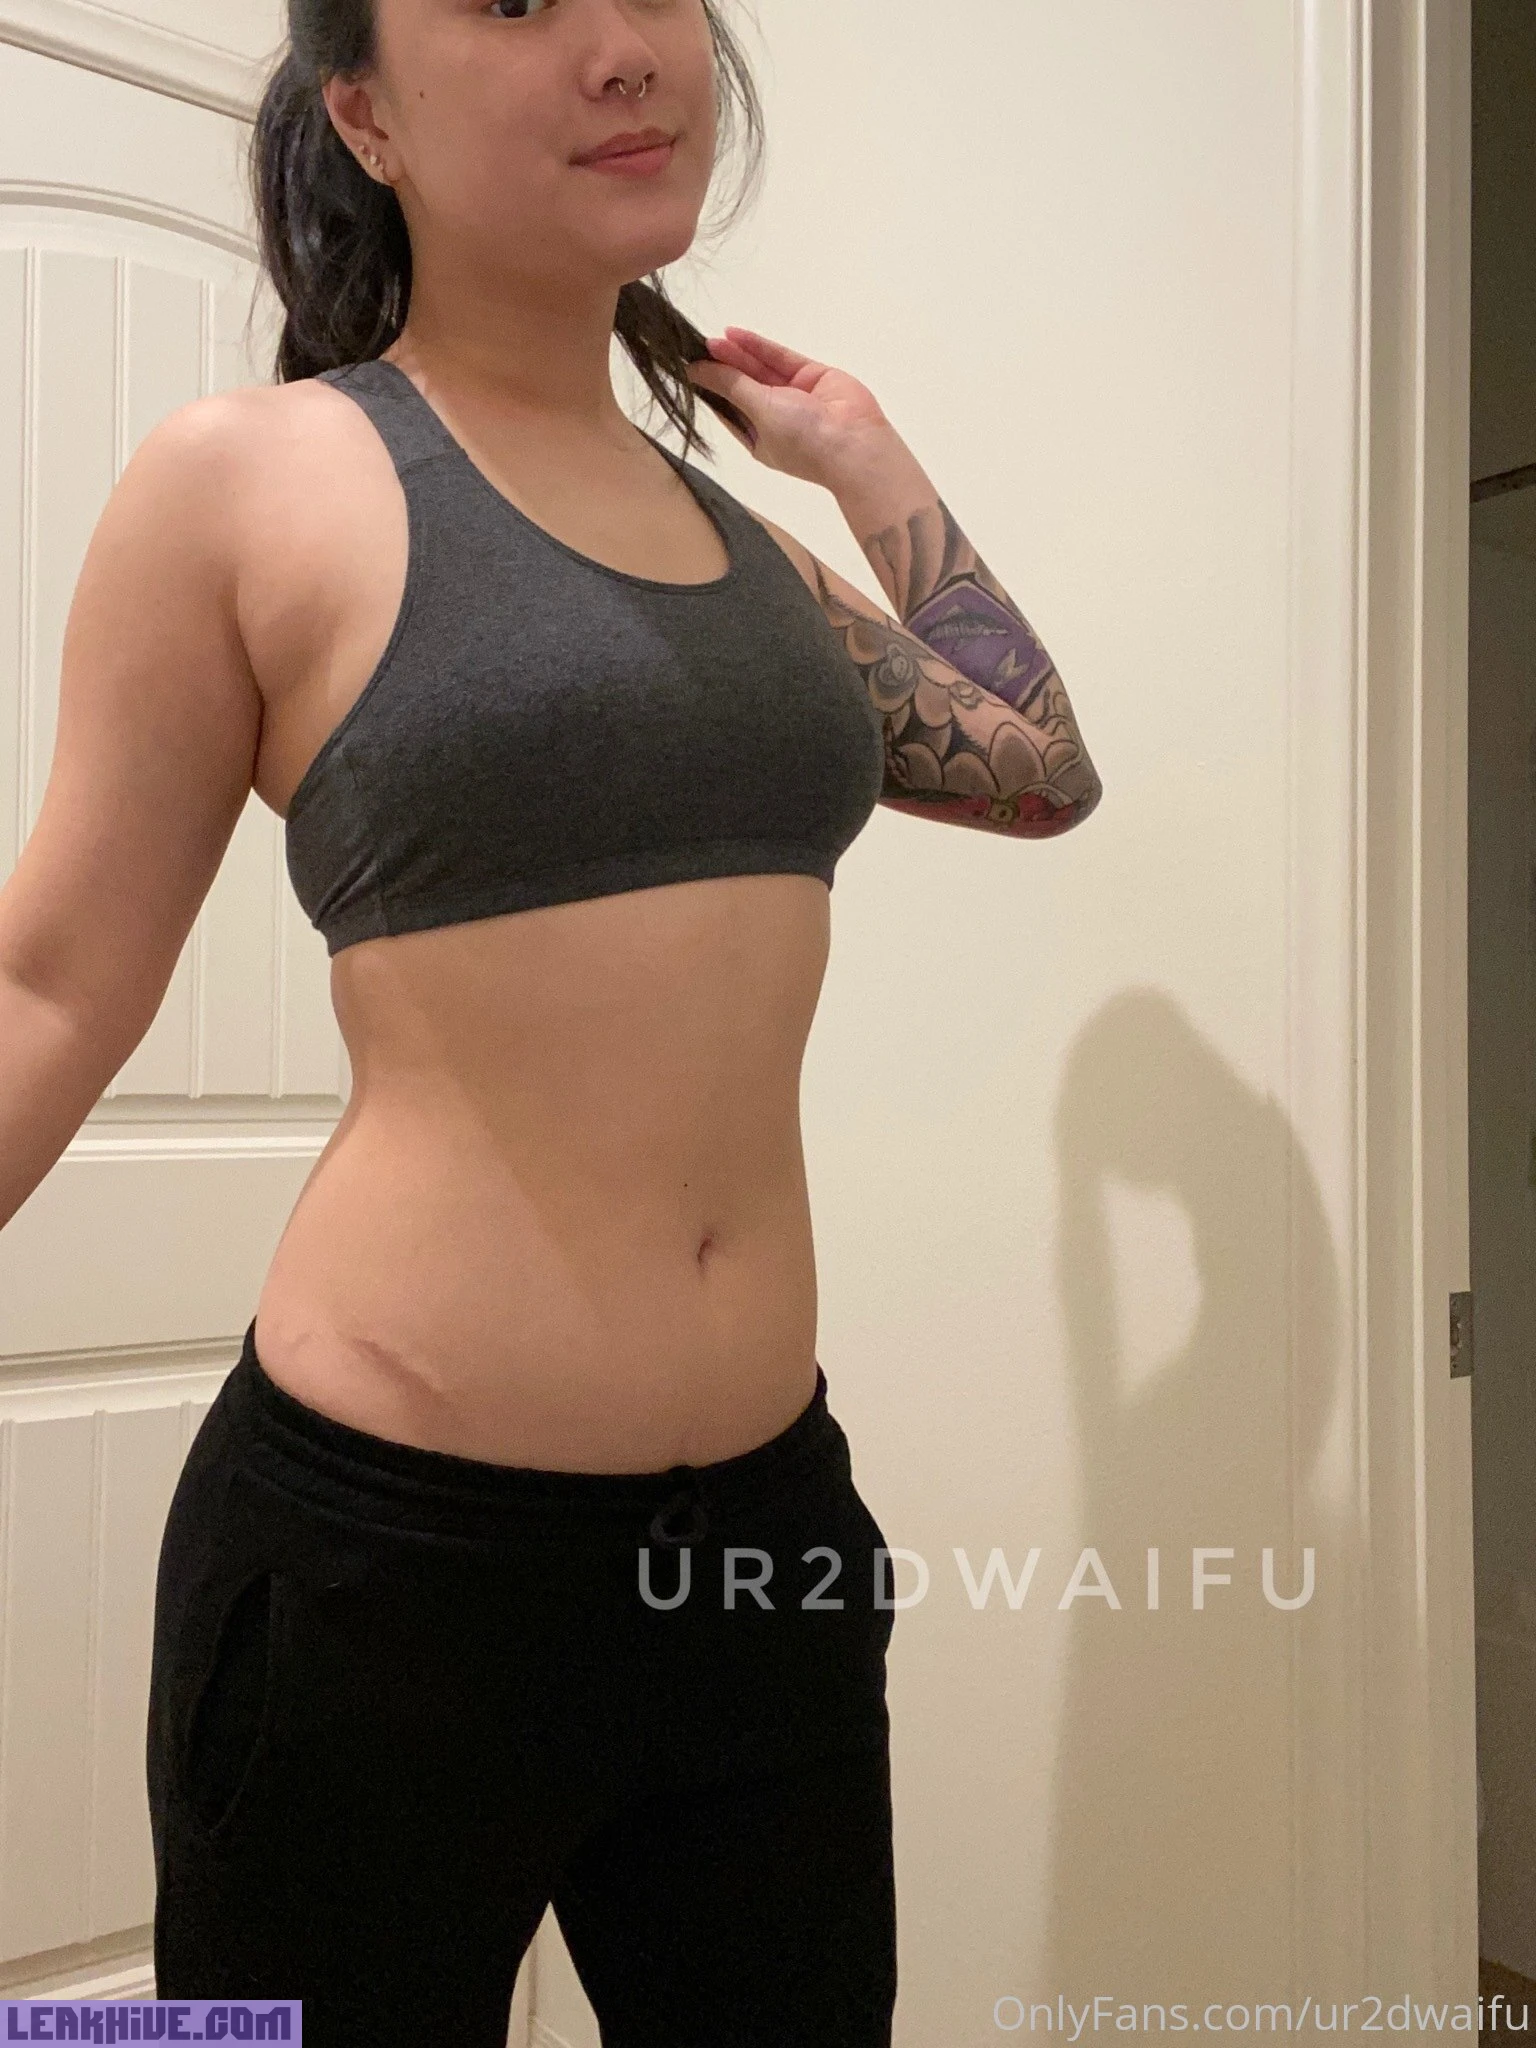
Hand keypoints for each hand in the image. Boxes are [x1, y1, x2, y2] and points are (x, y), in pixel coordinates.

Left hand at [685, 327, 895, 487]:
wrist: (855, 443)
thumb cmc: (803, 440)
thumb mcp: (759, 412)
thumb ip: (731, 386)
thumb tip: (696, 372)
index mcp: (760, 439)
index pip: (729, 410)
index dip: (711, 388)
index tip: (689, 368)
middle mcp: (776, 417)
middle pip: (743, 386)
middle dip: (723, 367)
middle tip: (696, 346)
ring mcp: (795, 395)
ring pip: (760, 370)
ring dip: (738, 354)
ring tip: (710, 339)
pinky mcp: (811, 375)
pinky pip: (780, 358)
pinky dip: (759, 346)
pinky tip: (735, 335)